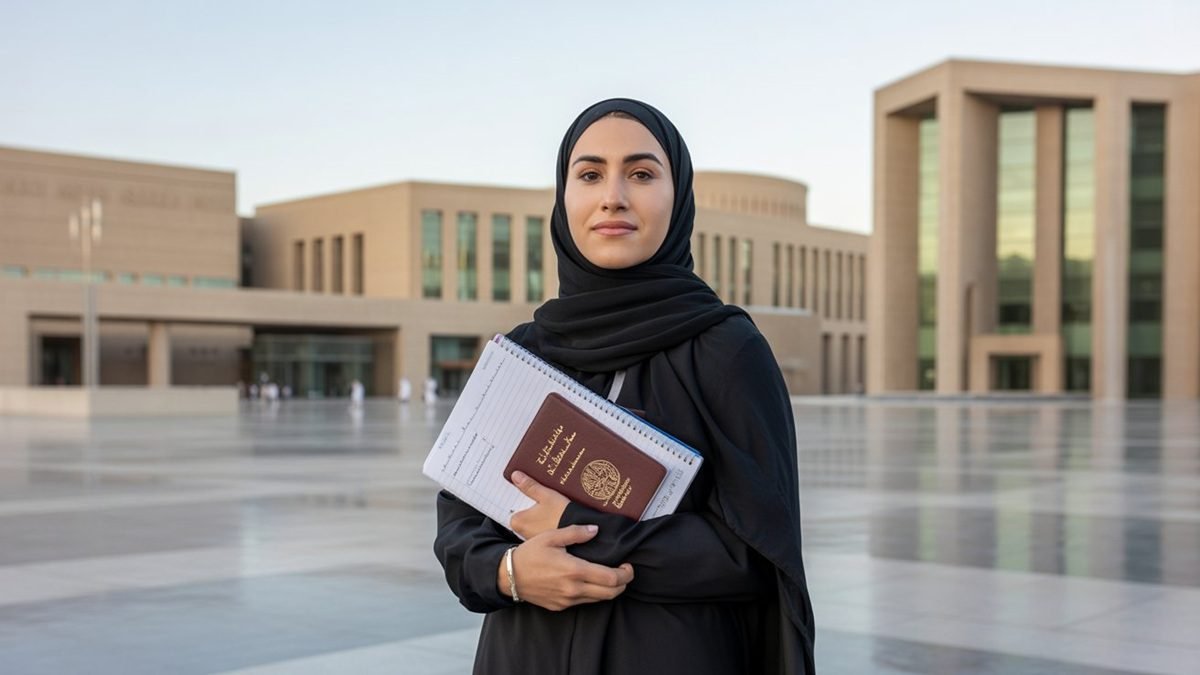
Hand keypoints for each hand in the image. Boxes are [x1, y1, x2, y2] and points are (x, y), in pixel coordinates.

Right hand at [498, 525, 634, 610]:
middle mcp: (573, 589)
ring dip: (610, 589)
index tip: (628, 565)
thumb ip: (575, 533)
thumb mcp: (551, 537)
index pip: (611, 578)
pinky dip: (594, 593)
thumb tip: (595, 530)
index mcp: (574, 570)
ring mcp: (567, 600)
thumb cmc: (530, 554)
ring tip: (610, 575)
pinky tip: (591, 581)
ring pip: (599, 599)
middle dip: (623, 583)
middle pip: (611, 593)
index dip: (626, 574)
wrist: (508, 576)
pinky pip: (585, 602)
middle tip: (625, 571)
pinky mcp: (561, 606)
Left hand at [510, 471, 569, 539]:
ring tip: (556, 511)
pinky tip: (559, 519)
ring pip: (536, 522)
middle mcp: (522, 533)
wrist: (579, 533)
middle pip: (527, 515)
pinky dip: (550, 524)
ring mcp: (533, 539)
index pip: (519, 506)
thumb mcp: (545, 495)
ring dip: (544, 517)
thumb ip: (529, 486)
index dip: (531, 501)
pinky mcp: (545, 543)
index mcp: (517, 521)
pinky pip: (545, 529)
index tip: (540, 498)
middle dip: (536, 510)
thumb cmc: (560, 515)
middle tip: (549, 504)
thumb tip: (516, 476)